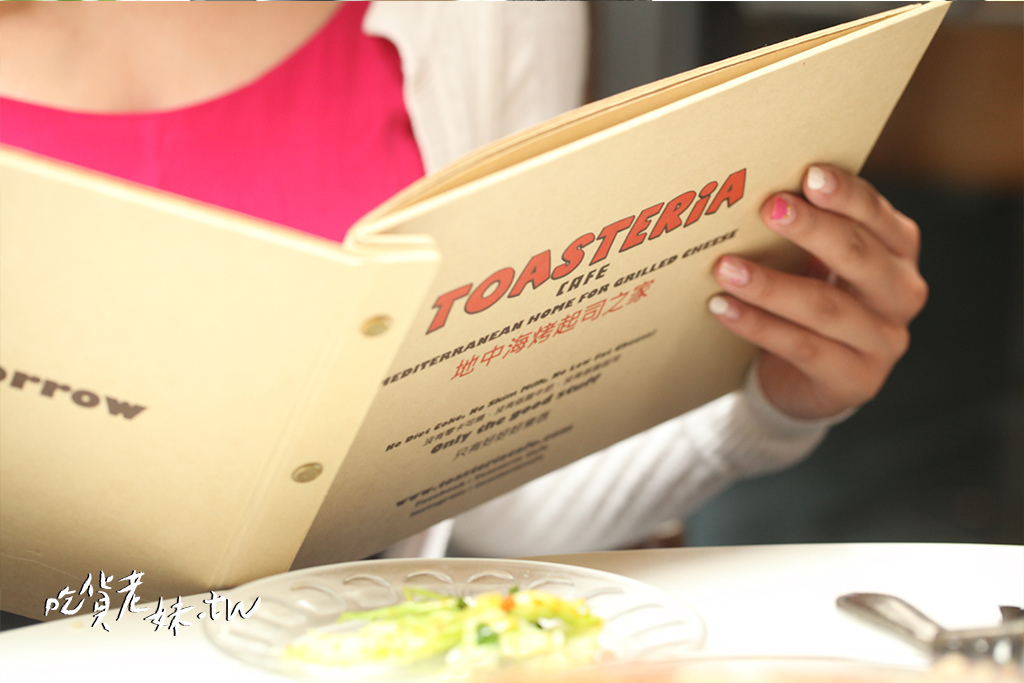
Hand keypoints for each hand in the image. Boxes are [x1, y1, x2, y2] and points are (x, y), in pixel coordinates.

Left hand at [708, 164, 926, 419]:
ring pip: (826, 307)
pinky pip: (803, 348)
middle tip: (768, 208)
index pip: (876, 215)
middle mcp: (902, 293)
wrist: (808, 379)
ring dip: (771, 285)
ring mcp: (884, 341)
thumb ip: (806, 232)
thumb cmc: (812, 299)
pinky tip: (723, 308)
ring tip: (726, 268)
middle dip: (812, 229)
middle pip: (858, 256)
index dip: (846, 194)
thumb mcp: (818, 262)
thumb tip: (756, 194)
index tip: (809, 174)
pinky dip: (759, 326)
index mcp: (898, 250)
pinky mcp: (856, 379)